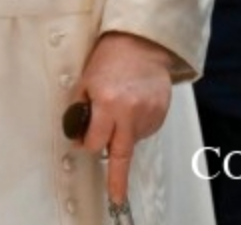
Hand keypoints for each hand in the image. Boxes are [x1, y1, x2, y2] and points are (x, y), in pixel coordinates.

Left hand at [71, 32, 175, 206]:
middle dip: (117, 179)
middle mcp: (130, 112)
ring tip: (122, 107)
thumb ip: (81, 110)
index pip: (95, 143)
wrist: (142, 43)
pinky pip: (145, 130)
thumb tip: (79, 136)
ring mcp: (149, 113)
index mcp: (109, 103)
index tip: (85, 143)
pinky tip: (134, 106)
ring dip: (123, 135)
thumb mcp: (86, 81)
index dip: (88, 143)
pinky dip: (136, 125)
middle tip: (117, 198)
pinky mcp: (161, 112)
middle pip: (121, 155)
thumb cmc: (111, 58)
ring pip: (132, 141)